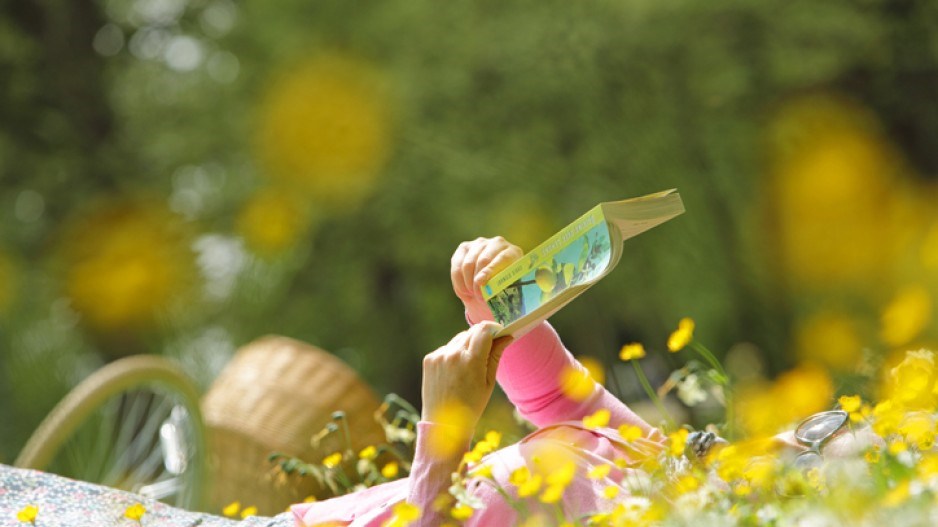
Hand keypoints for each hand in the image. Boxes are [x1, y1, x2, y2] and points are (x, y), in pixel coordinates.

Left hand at [421, 322, 513, 439]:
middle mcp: (453, 354)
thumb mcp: (489, 382)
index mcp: (471, 361)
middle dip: (481, 338)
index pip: (484, 330)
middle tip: (487, 351)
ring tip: (468, 367)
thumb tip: (507, 336)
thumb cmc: (471, 405)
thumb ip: (496, 355)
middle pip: (472, 332)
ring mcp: (439, 356)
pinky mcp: (429, 359)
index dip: (493, 328)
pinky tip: (455, 371)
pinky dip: (453, 354)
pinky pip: (446, 348)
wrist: (443, 423)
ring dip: (467, 346)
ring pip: (459, 339)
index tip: (499, 333)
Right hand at [450, 237, 522, 322]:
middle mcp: (497, 243)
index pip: (502, 258)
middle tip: (479, 297)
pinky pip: (457, 265)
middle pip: (483, 260)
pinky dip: (458, 281)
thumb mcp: (508, 289)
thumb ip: (502, 288)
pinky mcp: (464, 247)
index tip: (481, 282)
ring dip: (468, 283)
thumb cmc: (503, 287)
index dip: (491, 270)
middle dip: (478, 281)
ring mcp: (480, 243)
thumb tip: (491, 291)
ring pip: (468, 264)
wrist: (492, 281)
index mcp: (513, 252)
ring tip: (472, 295)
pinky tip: (464, 291)